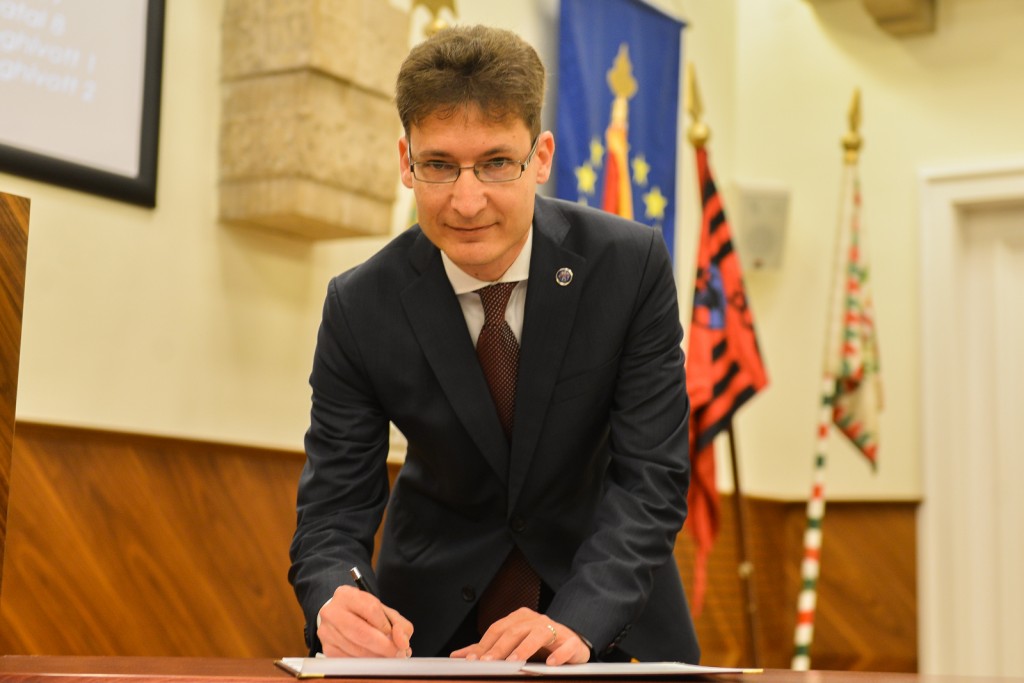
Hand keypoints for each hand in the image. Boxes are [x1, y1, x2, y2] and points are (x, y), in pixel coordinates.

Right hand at [317, 585, 412, 657]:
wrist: (341, 617)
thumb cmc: (365, 614)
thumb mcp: (384, 612)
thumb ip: (399, 625)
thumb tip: (403, 643)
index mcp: (347, 595)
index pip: (371, 609)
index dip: (386, 625)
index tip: (395, 634)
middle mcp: (332, 611)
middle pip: (361, 632)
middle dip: (384, 646)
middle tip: (398, 653)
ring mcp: (326, 631)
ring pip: (356, 649)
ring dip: (376, 656)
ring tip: (387, 656)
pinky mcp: (326, 648)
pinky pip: (349, 660)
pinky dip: (365, 662)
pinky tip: (373, 658)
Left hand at [449, 607, 590, 665]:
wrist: (572, 643)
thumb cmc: (538, 645)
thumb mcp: (512, 645)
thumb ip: (487, 650)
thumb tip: (458, 656)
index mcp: (520, 618)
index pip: (498, 629)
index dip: (485, 645)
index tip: (473, 660)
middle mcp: (536, 620)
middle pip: (515, 630)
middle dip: (500, 647)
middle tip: (489, 662)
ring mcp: (556, 629)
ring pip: (539, 634)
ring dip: (526, 648)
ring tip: (515, 661)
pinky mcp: (572, 642)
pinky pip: (566, 646)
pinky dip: (559, 654)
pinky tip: (550, 664)